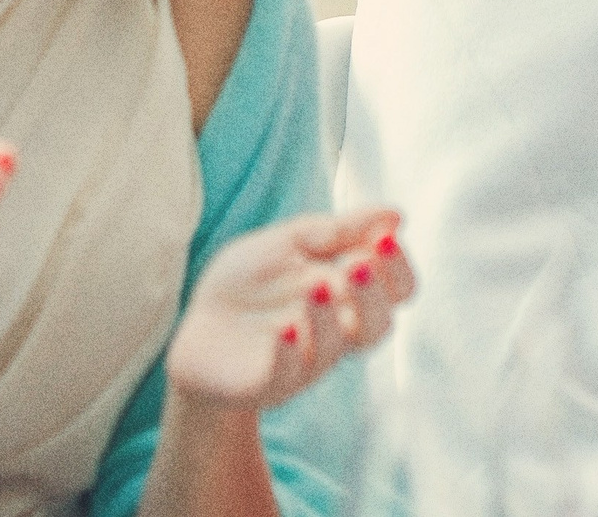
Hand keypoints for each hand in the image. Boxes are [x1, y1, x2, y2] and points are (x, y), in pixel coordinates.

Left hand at [165, 208, 414, 412]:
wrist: (198, 328)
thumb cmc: (250, 282)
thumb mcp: (290, 243)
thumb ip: (337, 231)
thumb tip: (395, 215)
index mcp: (350, 295)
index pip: (397, 290)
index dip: (399, 267)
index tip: (385, 238)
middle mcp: (337, 331)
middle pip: (379, 324)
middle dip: (373, 293)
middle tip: (358, 263)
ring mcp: (305, 359)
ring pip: (335, 347)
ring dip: (329, 315)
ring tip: (315, 285)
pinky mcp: (268, 382)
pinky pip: (286, 373)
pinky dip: (288, 350)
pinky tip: (283, 327)